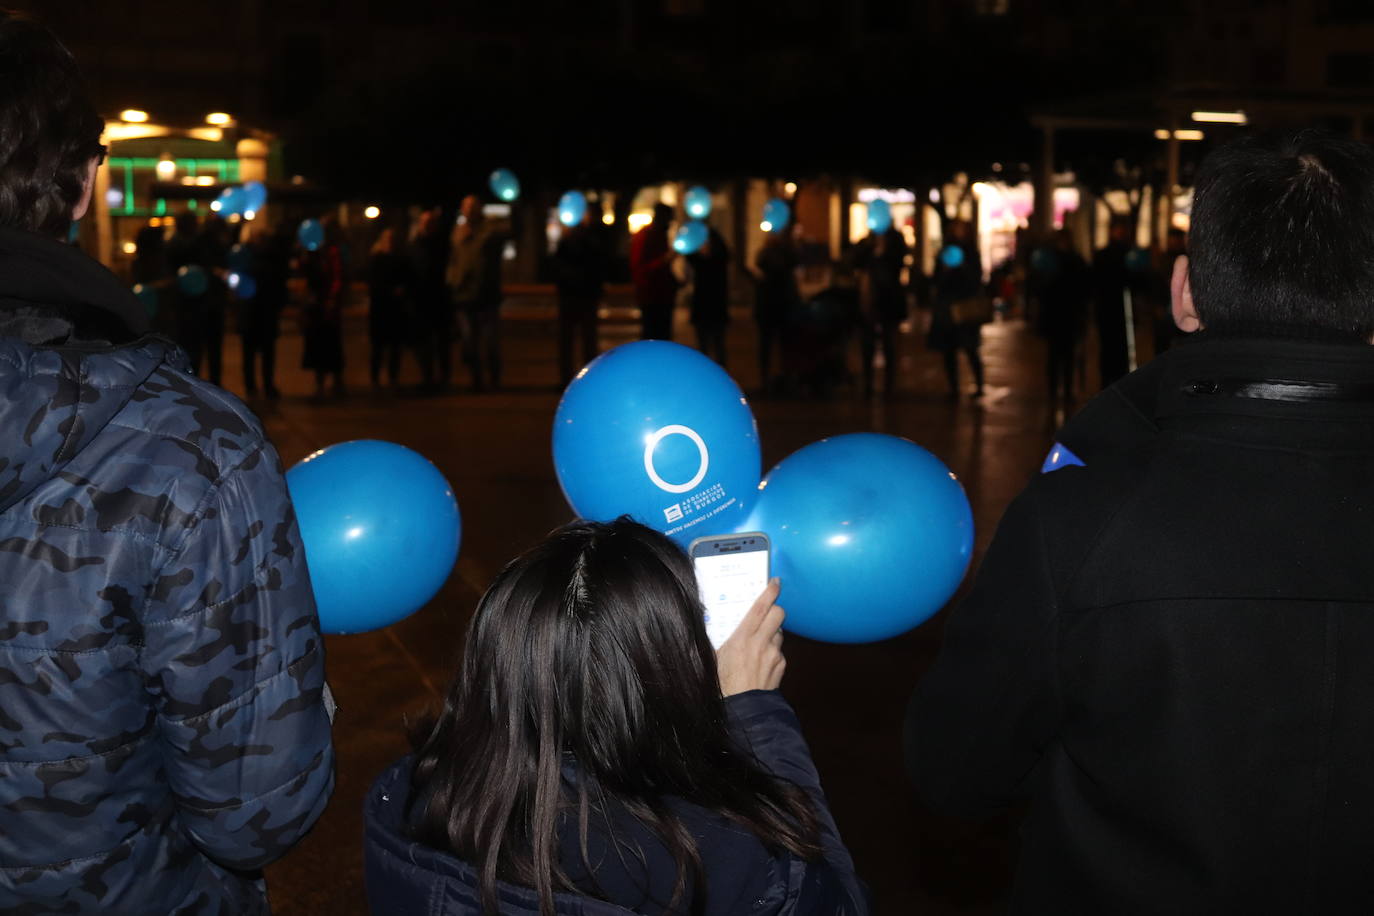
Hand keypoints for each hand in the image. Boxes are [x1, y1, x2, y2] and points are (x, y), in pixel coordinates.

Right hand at [716, 578, 785, 696]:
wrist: (742, 712)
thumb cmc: (722, 686)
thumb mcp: (714, 658)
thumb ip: (721, 639)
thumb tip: (718, 624)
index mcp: (742, 639)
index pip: (761, 607)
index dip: (770, 591)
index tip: (774, 582)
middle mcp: (761, 644)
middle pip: (778, 614)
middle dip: (775, 608)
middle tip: (767, 609)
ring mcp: (774, 655)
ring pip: (779, 632)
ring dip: (772, 632)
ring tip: (759, 641)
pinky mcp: (781, 667)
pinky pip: (779, 651)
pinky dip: (773, 651)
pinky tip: (761, 661)